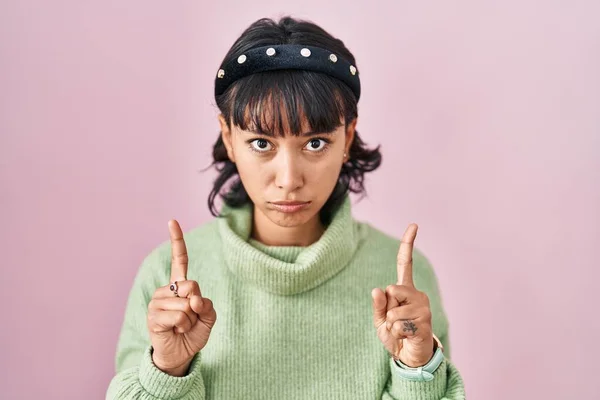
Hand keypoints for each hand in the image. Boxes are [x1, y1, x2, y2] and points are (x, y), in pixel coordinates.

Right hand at [147, 220, 216, 375]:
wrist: (180, 354)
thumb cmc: (193, 334)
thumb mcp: (208, 317)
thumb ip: (206, 304)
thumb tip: (193, 298)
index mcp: (179, 285)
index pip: (179, 259)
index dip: (177, 240)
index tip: (172, 221)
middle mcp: (166, 290)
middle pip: (191, 286)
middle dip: (197, 305)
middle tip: (189, 319)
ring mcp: (157, 302)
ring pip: (186, 304)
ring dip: (190, 319)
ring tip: (181, 326)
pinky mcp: (153, 316)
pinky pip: (179, 316)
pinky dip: (184, 326)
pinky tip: (175, 331)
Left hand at [371, 223, 434, 366]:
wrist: (409, 357)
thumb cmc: (395, 335)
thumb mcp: (380, 320)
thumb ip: (378, 305)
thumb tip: (378, 289)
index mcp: (404, 289)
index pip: (404, 263)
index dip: (408, 244)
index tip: (414, 225)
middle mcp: (416, 294)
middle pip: (391, 288)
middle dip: (387, 307)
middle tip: (395, 320)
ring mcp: (422, 306)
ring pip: (393, 310)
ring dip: (391, 324)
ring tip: (400, 330)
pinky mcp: (425, 320)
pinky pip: (399, 323)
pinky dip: (397, 333)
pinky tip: (406, 336)